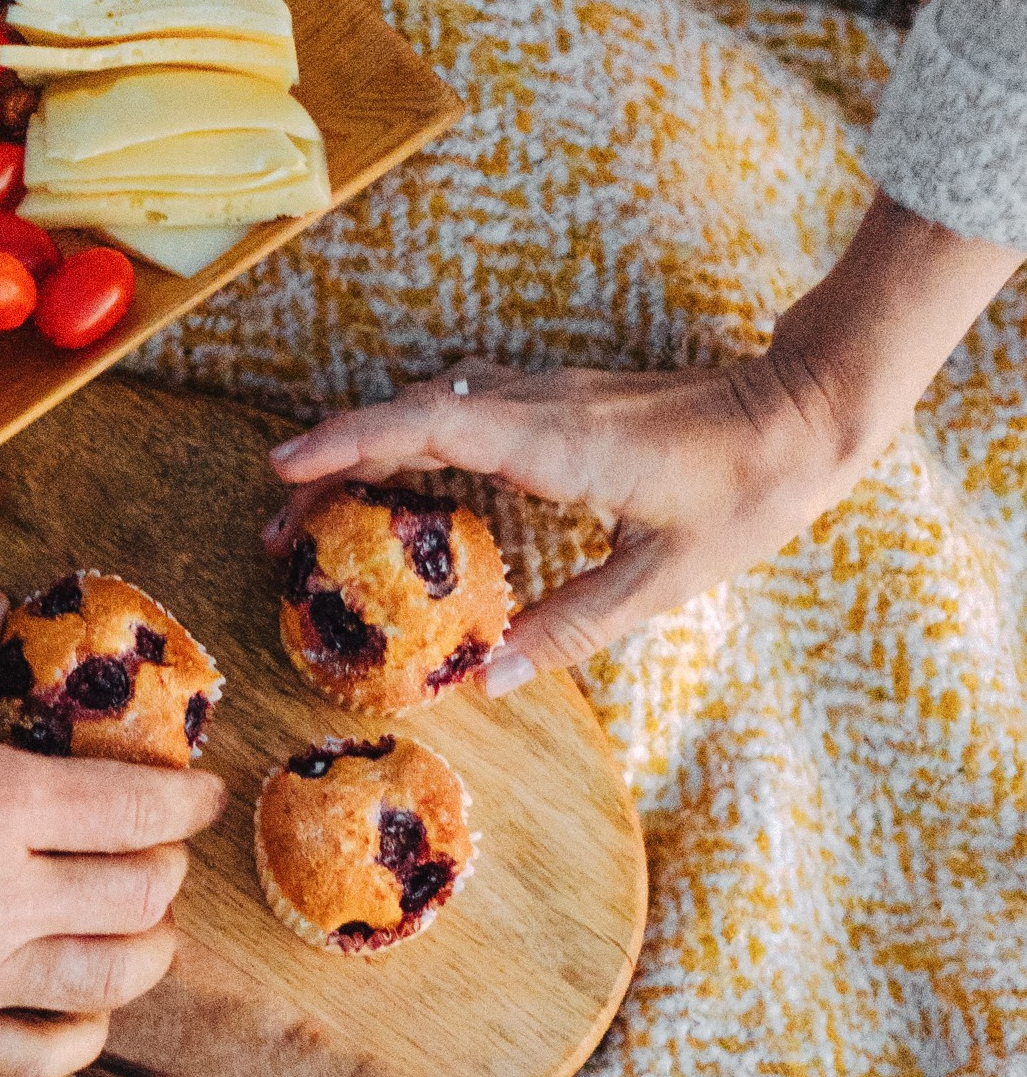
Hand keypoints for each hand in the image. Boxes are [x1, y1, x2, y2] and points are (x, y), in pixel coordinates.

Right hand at [0, 590, 224, 1076]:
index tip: (194, 791)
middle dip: (165, 867)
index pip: (138, 808)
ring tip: (138, 928)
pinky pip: (42, 1061)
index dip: (183, 797)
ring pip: (112, 980)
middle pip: (141, 895)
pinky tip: (80, 1011)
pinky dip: (81, 1036)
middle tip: (156, 849)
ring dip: (145, 950)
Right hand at [263, 197, 1020, 687]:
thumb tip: (489, 681)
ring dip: (363, 451)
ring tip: (313, 517)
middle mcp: (540, 404)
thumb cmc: (744, 495)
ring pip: (429, 405)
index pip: (433, 423)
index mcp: (559, 441)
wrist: (803, 417)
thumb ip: (571, 627)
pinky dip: (407, 441)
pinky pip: (460, 409)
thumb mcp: (662, 580)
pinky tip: (391, 487)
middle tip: (274, 532)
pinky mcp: (555, 400)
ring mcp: (546, 394)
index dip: (352, 442)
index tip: (285, 470)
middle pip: (408, 414)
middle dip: (330, 464)